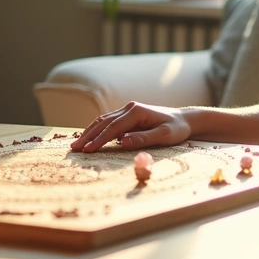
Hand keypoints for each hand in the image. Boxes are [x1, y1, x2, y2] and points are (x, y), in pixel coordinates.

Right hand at [69, 101, 190, 152]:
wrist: (184, 119)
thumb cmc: (176, 129)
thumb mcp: (164, 136)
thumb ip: (143, 138)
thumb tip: (122, 142)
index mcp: (137, 112)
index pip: (113, 127)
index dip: (99, 139)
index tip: (88, 150)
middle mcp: (129, 108)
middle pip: (103, 122)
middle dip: (88, 136)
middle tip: (74, 149)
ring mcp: (127, 110)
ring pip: (103, 120)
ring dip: (89, 132)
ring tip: (77, 144)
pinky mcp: (127, 116)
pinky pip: (108, 122)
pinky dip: (96, 130)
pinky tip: (89, 138)